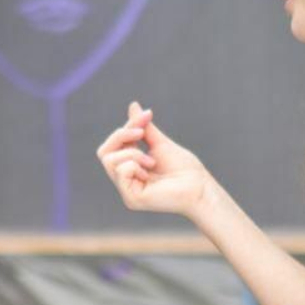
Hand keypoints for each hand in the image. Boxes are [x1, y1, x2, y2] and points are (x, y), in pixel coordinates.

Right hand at [96, 101, 212, 217]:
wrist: (200, 186)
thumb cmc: (184, 169)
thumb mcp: (159, 143)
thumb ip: (143, 127)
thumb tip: (133, 106)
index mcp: (130, 170)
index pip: (113, 146)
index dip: (126, 128)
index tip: (147, 115)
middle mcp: (126, 182)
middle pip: (104, 153)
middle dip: (121, 136)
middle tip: (141, 133)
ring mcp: (128, 192)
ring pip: (110, 161)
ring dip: (132, 153)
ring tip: (151, 161)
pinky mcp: (132, 199)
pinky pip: (121, 171)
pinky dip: (134, 165)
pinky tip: (149, 172)